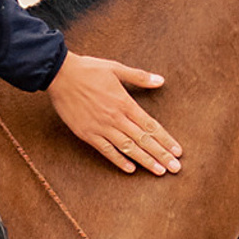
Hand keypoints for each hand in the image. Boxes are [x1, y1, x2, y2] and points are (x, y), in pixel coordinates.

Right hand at [50, 52, 180, 175]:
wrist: (60, 75)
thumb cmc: (89, 69)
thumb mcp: (116, 68)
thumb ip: (139, 77)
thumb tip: (161, 80)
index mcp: (125, 102)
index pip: (151, 125)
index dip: (165, 140)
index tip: (177, 151)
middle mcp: (116, 118)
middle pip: (143, 140)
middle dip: (161, 155)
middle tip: (175, 168)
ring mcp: (101, 127)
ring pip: (127, 148)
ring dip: (144, 160)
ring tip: (159, 171)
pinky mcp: (87, 133)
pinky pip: (105, 150)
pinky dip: (118, 160)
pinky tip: (130, 169)